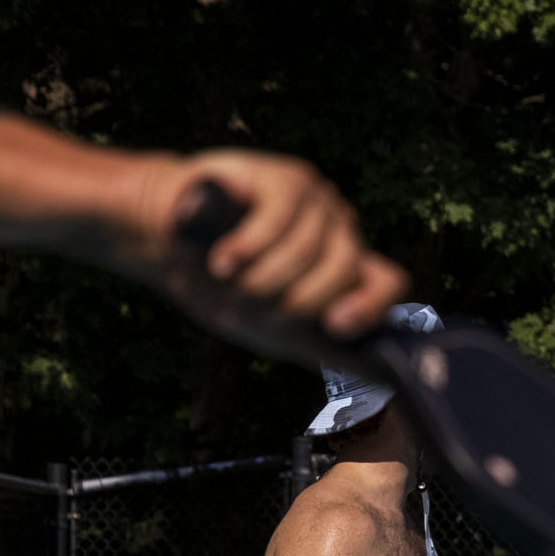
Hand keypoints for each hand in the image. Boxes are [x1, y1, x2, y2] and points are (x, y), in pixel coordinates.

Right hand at [133, 150, 406, 362]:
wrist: (165, 242)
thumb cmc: (223, 286)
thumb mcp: (272, 327)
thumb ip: (321, 345)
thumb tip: (381, 377)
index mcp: (347, 267)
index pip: (389, 282)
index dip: (371, 307)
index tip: (336, 326)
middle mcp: (340, 231)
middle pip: (344, 272)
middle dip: (293, 302)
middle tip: (249, 308)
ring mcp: (317, 202)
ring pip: (307, 251)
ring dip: (260, 278)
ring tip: (226, 280)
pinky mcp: (286, 177)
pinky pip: (278, 222)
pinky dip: (247, 249)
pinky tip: (222, 260)